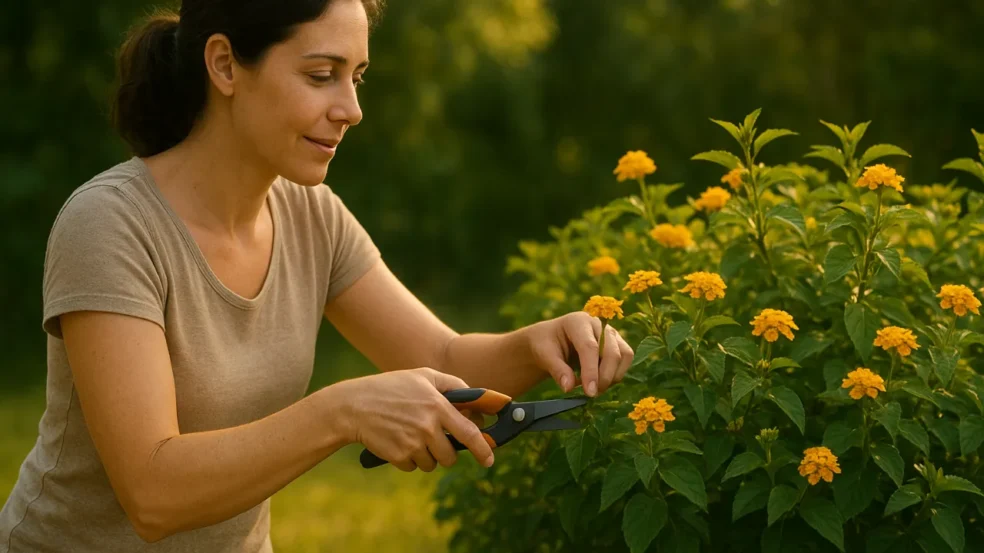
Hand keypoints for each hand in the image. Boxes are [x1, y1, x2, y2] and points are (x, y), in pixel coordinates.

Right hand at [337, 368, 494, 471]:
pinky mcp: (399, 456)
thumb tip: (476, 402)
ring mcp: (413, 443)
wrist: (353, 406)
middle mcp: (428, 427)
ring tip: (410, 435)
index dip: (483, 449)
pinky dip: (409, 458)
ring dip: (427, 455)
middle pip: (451, 456)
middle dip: (447, 452)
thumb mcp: (423, 375)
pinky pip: (414, 466)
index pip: (469, 433)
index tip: (488, 459)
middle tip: (435, 440)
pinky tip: (397, 440)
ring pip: (433, 463)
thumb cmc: (391, 388)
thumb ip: (453, 385)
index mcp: (438, 406)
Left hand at [526, 311, 633, 397]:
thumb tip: (569, 388)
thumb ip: (557, 370)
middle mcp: (598, 324)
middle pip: (612, 351)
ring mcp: (610, 333)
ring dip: (613, 376)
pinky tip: (599, 381)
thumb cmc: (546, 345)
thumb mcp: (543, 355)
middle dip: (605, 377)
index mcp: (577, 322)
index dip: (591, 371)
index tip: (590, 392)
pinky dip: (615, 374)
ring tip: (594, 388)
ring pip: (624, 355)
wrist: (551, 340)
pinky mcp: (617, 343)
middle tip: (592, 394)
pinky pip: (625, 360)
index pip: (590, 347)